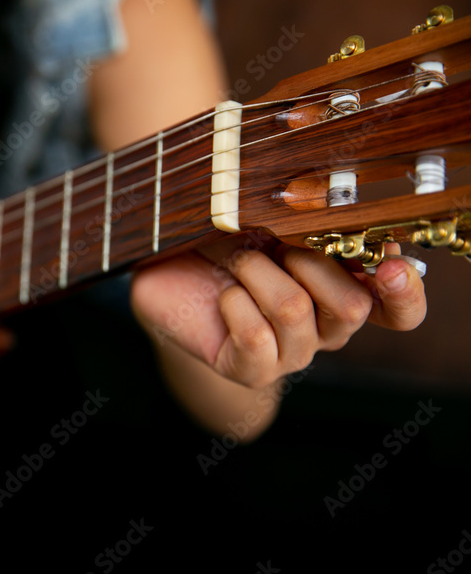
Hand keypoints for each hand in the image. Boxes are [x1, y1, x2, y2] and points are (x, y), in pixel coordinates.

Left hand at [131, 233, 426, 388]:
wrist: (169, 276)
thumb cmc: (224, 243)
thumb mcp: (267, 220)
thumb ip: (307, 217)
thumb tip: (332, 203)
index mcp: (344, 292)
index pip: (399, 311)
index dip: (404, 293)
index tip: (388, 265)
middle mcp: (327, 329)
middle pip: (353, 307)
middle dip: (311, 263)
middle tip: (276, 244)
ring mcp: (291, 355)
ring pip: (295, 311)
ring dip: (258, 271)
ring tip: (237, 260)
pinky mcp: (252, 371)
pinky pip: (256, 337)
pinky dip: (234, 302)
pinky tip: (223, 293)